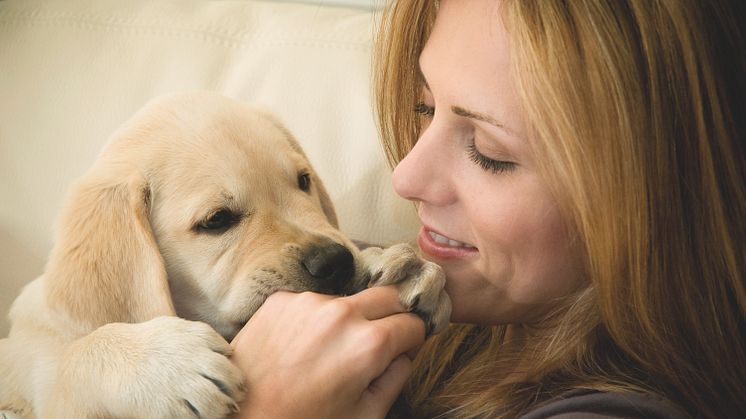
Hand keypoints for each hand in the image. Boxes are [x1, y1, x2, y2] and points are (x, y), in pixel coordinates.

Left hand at [229, 286, 425, 418]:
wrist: (240, 417)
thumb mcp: (364, 415)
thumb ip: (395, 379)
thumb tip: (404, 353)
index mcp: (369, 343)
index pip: (413, 323)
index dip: (414, 339)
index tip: (406, 348)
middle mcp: (342, 313)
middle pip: (388, 295)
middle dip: (393, 315)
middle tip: (380, 341)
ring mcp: (308, 302)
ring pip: (349, 299)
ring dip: (351, 318)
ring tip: (329, 351)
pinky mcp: (280, 300)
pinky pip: (313, 303)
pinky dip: (316, 319)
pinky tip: (302, 346)